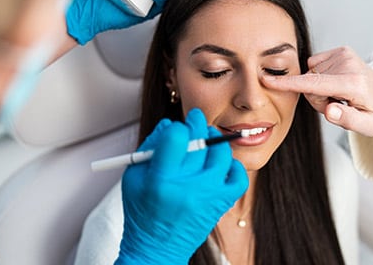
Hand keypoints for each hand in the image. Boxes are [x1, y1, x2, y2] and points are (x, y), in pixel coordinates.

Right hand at [116, 109, 247, 264]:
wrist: (157, 249)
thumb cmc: (143, 213)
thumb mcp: (134, 177)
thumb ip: (150, 146)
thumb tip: (169, 124)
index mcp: (161, 179)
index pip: (177, 136)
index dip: (177, 127)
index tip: (177, 128)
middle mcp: (187, 186)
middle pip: (201, 140)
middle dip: (197, 125)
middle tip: (194, 122)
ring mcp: (208, 194)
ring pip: (221, 153)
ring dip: (214, 141)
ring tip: (206, 142)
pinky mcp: (221, 203)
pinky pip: (238, 176)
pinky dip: (233, 165)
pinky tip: (220, 165)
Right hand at [262, 46, 372, 135]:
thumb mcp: (369, 126)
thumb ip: (348, 121)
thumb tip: (330, 111)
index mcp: (353, 84)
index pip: (315, 84)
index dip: (289, 83)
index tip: (268, 80)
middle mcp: (348, 65)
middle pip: (310, 83)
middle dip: (316, 98)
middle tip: (336, 104)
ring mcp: (344, 54)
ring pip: (311, 75)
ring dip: (319, 88)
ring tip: (339, 94)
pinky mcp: (341, 50)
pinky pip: (315, 65)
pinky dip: (321, 76)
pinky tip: (336, 81)